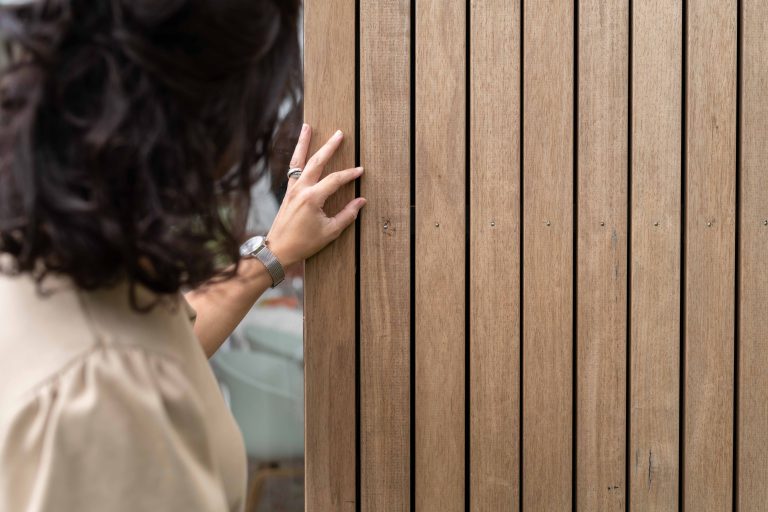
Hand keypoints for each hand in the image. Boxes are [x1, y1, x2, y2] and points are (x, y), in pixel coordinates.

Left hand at [266, 124, 365, 266]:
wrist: (278, 250)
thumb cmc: (304, 243)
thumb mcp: (330, 232)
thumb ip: (347, 215)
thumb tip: (361, 201)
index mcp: (312, 198)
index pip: (335, 180)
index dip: (350, 174)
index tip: (360, 171)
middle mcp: (301, 189)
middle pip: (316, 162)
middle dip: (329, 147)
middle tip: (338, 133)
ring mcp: (292, 189)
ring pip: (299, 161)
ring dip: (304, 143)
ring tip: (308, 127)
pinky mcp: (287, 193)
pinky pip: (293, 170)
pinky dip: (297, 158)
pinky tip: (301, 151)